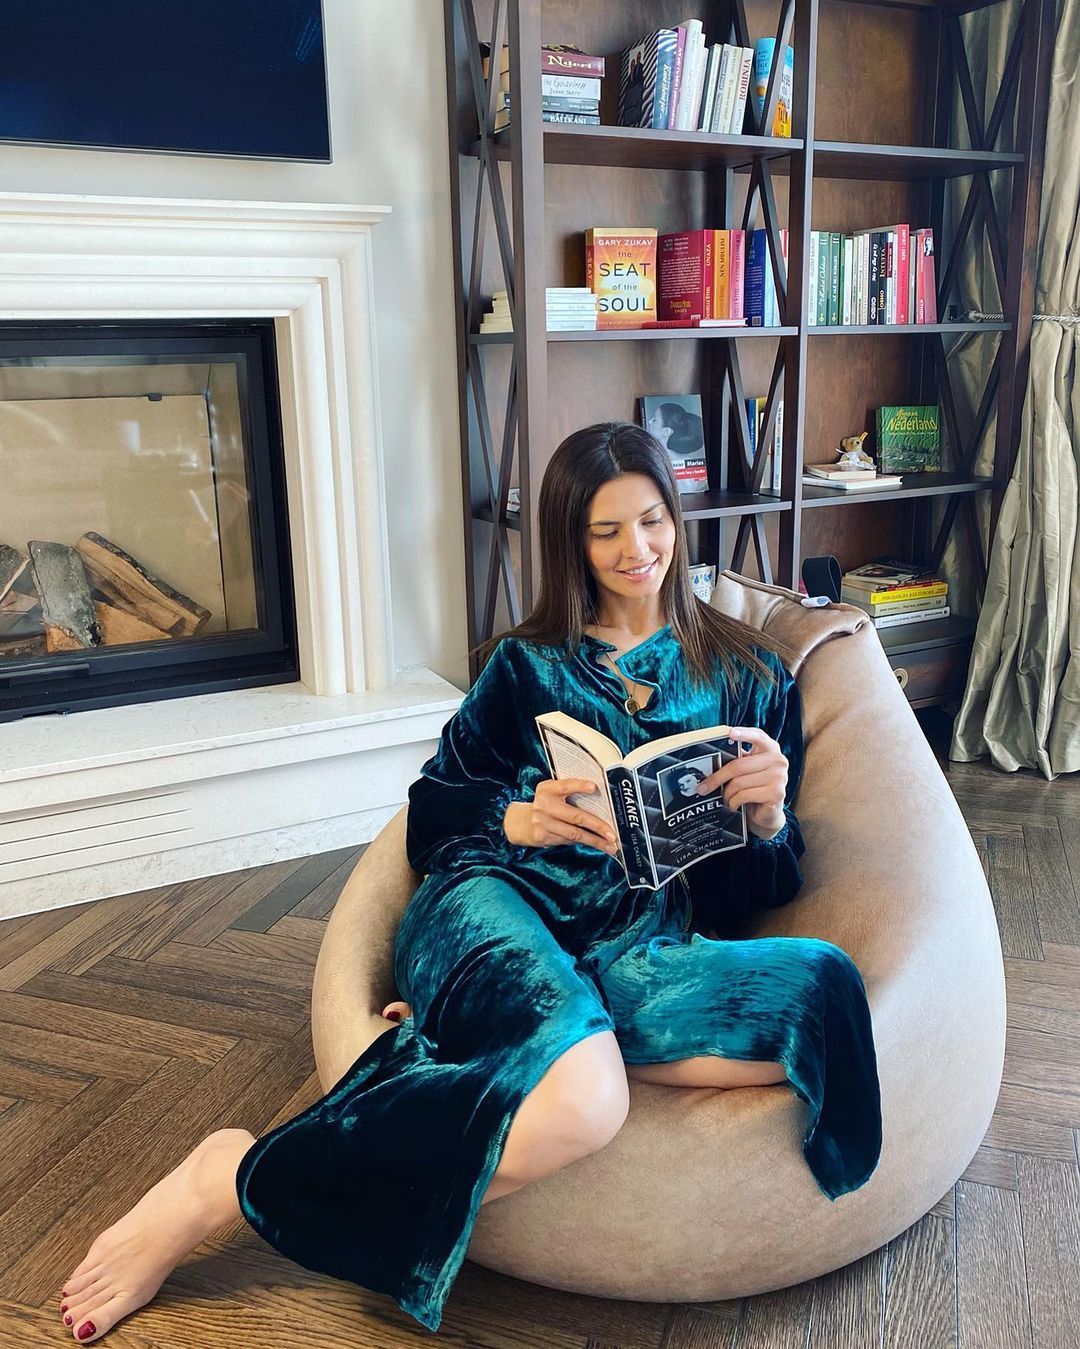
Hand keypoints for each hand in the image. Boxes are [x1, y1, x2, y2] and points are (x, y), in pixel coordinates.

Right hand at [503, 779, 619, 854]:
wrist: (520, 822)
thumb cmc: (544, 805)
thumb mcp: (550, 792)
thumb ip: (567, 792)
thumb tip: (597, 799)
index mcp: (548, 789)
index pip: (566, 785)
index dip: (580, 786)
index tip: (594, 787)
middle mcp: (545, 805)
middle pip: (576, 816)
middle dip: (598, 826)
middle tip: (612, 834)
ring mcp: (544, 823)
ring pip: (575, 834)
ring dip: (595, 841)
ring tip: (610, 846)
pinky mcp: (544, 837)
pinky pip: (568, 841)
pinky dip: (584, 842)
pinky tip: (596, 845)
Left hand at [696, 726, 787, 838]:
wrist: (769, 811)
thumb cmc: (755, 786)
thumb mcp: (749, 769)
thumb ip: (738, 760)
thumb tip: (712, 762)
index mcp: (770, 748)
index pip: (758, 736)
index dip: (744, 733)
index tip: (730, 732)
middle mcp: (778, 760)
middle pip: (738, 765)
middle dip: (717, 778)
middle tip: (703, 787)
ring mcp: (779, 777)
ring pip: (739, 783)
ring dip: (727, 793)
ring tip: (725, 797)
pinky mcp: (776, 794)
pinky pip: (744, 795)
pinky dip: (733, 802)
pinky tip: (733, 804)